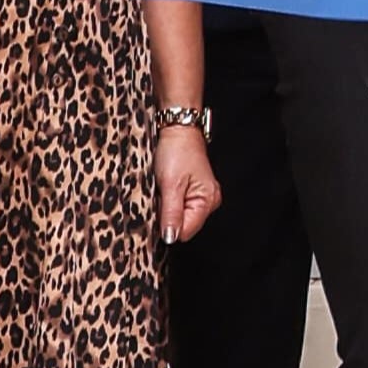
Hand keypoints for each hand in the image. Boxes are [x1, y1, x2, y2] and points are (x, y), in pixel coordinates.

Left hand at [152, 127, 219, 244]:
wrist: (178, 129)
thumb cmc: (176, 151)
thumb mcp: (170, 184)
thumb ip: (171, 213)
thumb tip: (171, 237)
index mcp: (207, 201)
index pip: (185, 232)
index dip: (168, 225)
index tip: (158, 208)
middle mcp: (209, 201)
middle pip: (183, 225)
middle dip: (166, 214)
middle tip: (161, 194)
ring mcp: (202, 196)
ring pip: (179, 216)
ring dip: (166, 206)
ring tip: (163, 188)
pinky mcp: (194, 191)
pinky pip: (178, 205)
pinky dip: (168, 200)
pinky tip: (166, 187)